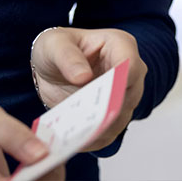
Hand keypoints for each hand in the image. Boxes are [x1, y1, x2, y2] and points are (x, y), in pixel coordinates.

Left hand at [30, 26, 146, 149]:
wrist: (52, 69)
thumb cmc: (57, 48)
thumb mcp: (53, 44)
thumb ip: (66, 56)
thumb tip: (83, 76)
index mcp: (119, 45)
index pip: (129, 64)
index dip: (120, 80)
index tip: (105, 94)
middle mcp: (129, 73)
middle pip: (127, 96)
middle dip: (107, 108)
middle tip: (85, 117)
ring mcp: (124, 99)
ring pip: (119, 119)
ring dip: (97, 126)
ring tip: (74, 130)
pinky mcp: (113, 121)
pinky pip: (107, 135)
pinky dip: (91, 138)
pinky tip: (73, 137)